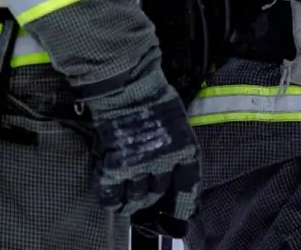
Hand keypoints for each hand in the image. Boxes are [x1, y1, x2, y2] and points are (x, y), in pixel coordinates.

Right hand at [76, 68, 200, 222]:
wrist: (129, 87)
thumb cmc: (155, 98)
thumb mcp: (178, 122)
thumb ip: (178, 145)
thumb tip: (178, 163)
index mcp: (185, 150)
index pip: (188, 185)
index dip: (184, 202)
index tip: (181, 212)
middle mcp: (165, 162)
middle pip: (159, 193)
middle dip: (153, 200)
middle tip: (147, 202)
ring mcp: (139, 166)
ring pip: (137, 197)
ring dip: (132, 203)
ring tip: (128, 205)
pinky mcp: (116, 165)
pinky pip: (113, 193)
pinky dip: (112, 200)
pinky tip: (112, 202)